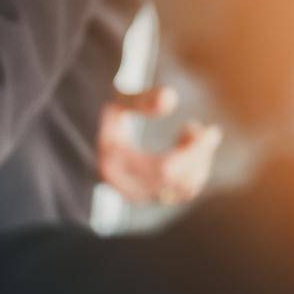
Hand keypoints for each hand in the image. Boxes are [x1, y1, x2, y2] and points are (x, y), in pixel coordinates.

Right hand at [98, 87, 221, 205]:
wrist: (82, 130)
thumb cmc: (103, 110)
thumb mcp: (118, 99)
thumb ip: (142, 100)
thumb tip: (170, 98)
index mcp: (114, 163)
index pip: (165, 169)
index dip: (194, 152)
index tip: (212, 131)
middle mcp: (122, 185)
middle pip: (176, 183)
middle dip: (198, 156)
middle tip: (198, 127)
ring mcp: (133, 194)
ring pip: (181, 192)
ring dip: (197, 165)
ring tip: (190, 134)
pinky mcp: (144, 195)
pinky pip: (178, 193)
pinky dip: (190, 174)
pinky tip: (185, 147)